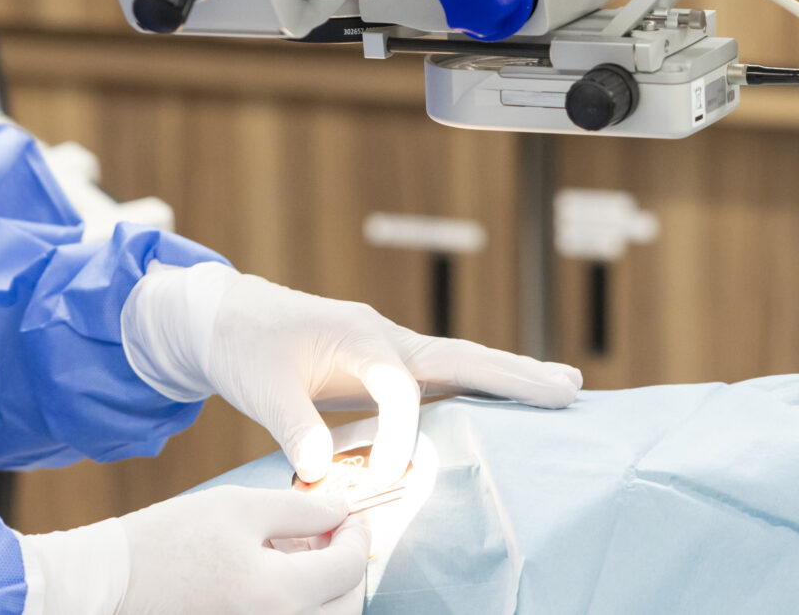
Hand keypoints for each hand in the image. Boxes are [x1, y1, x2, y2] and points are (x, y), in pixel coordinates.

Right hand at [21, 487, 368, 614]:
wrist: (110, 585)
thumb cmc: (167, 540)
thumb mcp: (237, 507)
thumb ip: (299, 508)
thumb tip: (342, 509)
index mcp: (277, 594)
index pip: (347, 569)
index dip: (357, 535)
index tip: (351, 515)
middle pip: (345, 607)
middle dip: (347, 569)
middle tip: (330, 535)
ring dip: (326, 591)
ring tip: (300, 556)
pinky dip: (299, 606)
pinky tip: (278, 579)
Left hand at [126, 266, 582, 490]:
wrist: (229, 319)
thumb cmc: (247, 347)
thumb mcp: (261, 387)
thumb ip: (295, 426)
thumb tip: (323, 471)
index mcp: (359, 337)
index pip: (400, 390)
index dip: (400, 437)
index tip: (385, 479)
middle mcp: (385, 339)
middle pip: (461, 357)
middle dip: (513, 376)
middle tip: (569, 388)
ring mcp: (391, 350)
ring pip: (460, 364)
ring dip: (509, 379)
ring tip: (564, 389)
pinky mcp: (386, 366)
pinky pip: (443, 379)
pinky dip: (480, 387)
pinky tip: (510, 404)